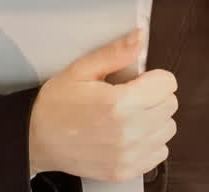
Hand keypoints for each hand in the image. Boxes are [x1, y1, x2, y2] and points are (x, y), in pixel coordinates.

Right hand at [28, 29, 178, 181]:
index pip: (168, 84)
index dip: (153, 78)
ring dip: (154, 120)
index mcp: (119, 103)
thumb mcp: (81, 70)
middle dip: (154, 97)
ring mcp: (129, 155)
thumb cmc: (57, 104)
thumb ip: (115, 53)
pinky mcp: (127, 170)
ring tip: (129, 116)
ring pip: (167, 130)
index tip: (139, 81)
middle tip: (130, 97)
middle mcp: (128, 131)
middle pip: (170, 106)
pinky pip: (159, 153)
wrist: (37, 139)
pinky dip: (149, 143)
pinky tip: (128, 134)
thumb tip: (139, 38)